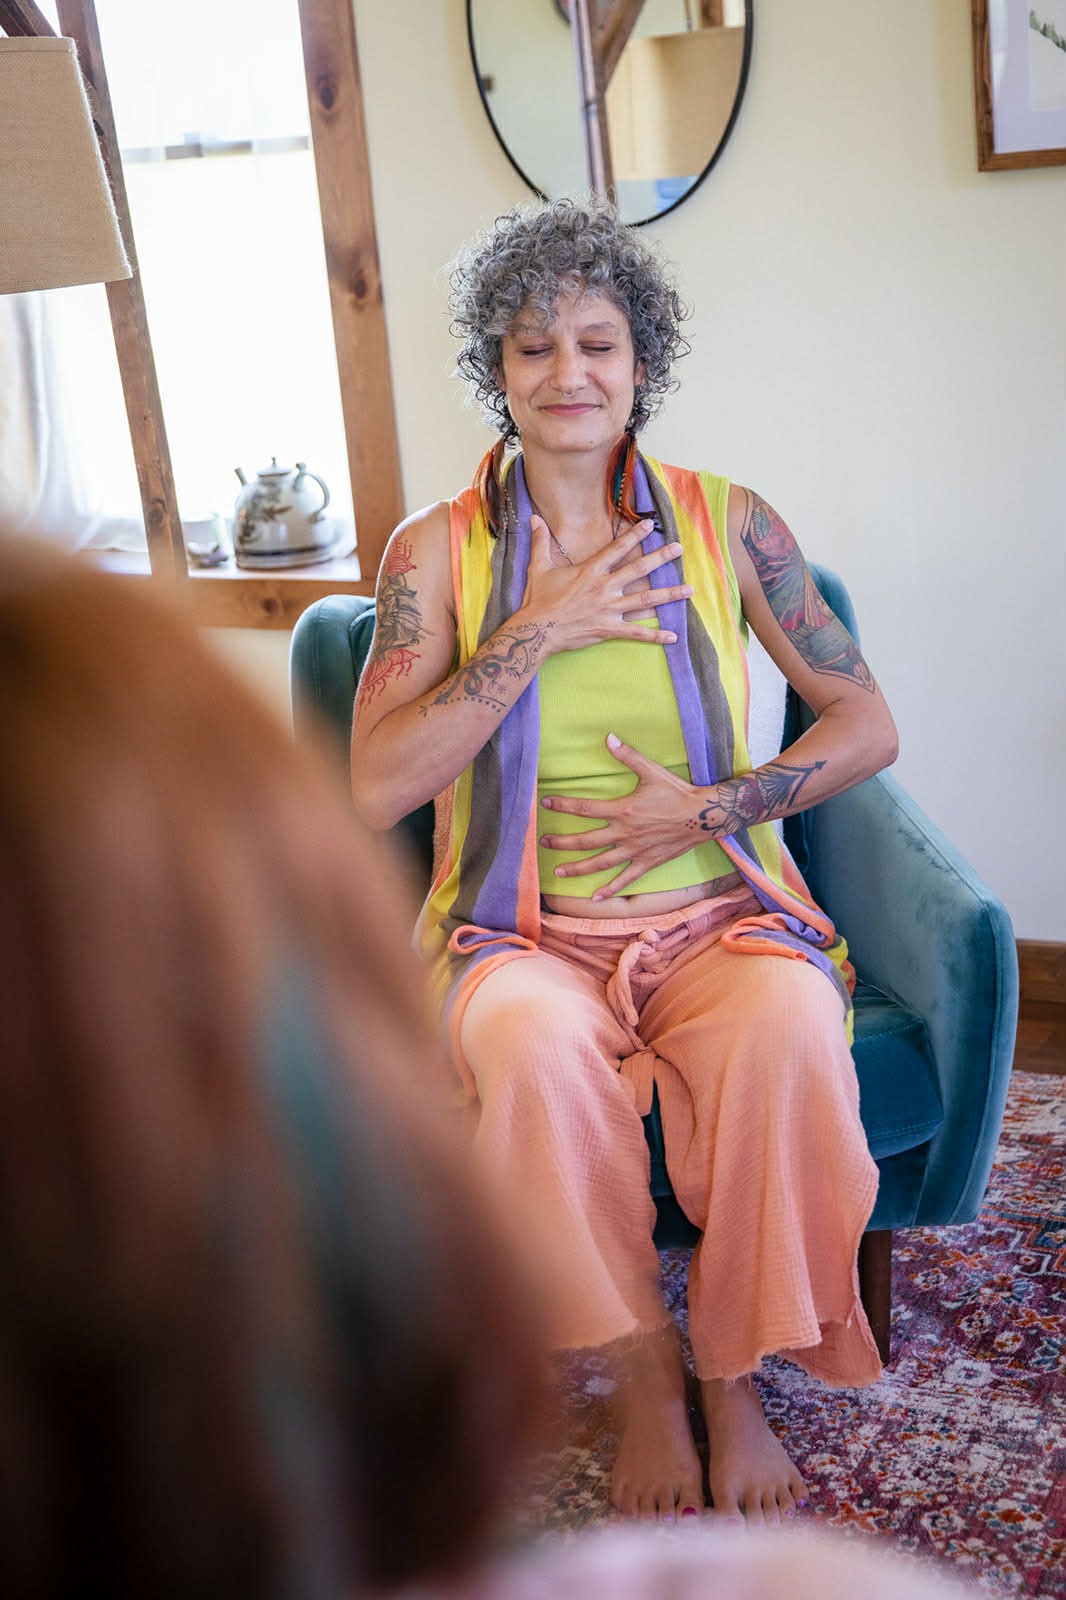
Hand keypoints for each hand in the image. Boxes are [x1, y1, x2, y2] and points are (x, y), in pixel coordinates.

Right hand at [520, 517, 692, 652]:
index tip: (650, 525)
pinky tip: (673, 637)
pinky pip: (636, 633)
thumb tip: (534, 518)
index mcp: (590, 571)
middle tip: (678, 549)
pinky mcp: (609, 629)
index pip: (617, 549)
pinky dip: (655, 636)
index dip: (634, 535)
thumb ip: (540, 542)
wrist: (537, 630)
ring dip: (669, 594)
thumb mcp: (538, 567)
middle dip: (660, 558)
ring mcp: (609, 609)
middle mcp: (604, 588)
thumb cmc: (538, 600)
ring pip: (645, 600)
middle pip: (638, 570)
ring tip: (689, 589)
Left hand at [540, 733, 706, 897]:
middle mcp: (624, 834)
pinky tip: (595, 898)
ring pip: (600, 863)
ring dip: (578, 868)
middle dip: (562, 842)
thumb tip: (609, 737)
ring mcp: (634, 851)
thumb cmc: (677, 792)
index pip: (585, 809)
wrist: (704, 816)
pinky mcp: (646, 863)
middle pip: (585, 841)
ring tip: (559, 872)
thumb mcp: (652, 771)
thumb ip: (628, 756)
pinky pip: (624, 879)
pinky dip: (609, 890)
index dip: (563, 805)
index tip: (545, 803)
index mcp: (623, 811)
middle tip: (543, 843)